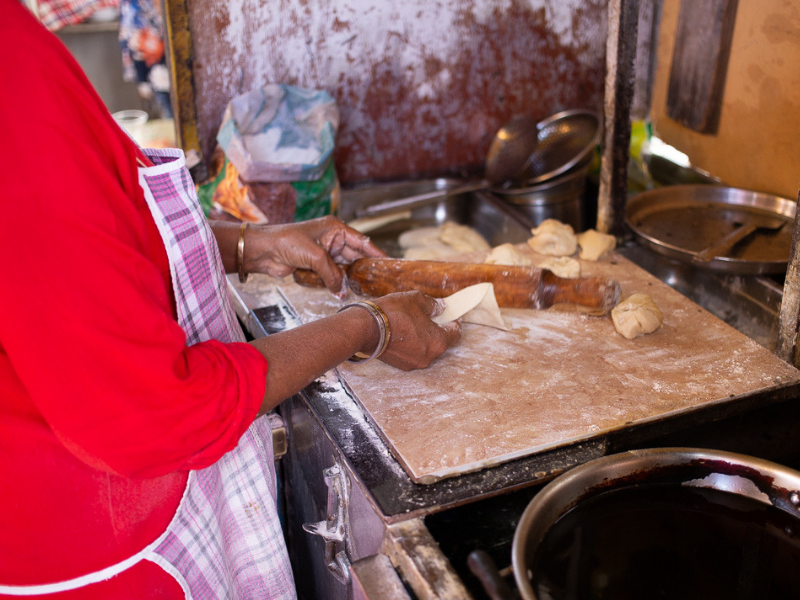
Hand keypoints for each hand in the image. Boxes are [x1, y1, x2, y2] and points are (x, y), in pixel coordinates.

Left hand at [245, 216, 385, 293]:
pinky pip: (332, 274)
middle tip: (378, 281)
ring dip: (349, 278)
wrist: (264, 250)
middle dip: (363, 268)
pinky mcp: (316, 264)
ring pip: (343, 267)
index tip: (389, 263)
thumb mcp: (315, 257)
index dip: (376, 253)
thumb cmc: (288, 242)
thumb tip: (342, 291)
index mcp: (336, 228)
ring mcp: (324, 252)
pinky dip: (337, 282)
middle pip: (355, 255)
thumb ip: (332, 274)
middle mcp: (332, 239)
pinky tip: (344, 291)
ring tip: (363, 289)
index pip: (362, 242)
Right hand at [371, 291, 461, 369]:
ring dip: (422, 339)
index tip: (451, 316)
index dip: (454, 323)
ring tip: (411, 325)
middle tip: (427, 318)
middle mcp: (430, 356)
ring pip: (425, 349)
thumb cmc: (394, 313)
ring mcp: (414, 363)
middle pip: (439, 342)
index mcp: (439, 341)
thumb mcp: (417, 300)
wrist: (366, 329)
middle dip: (435, 331)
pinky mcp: (401, 365)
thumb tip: (440, 308)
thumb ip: (433, 305)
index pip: (455, 333)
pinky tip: (401, 334)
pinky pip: (411, 354)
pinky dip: (410, 345)